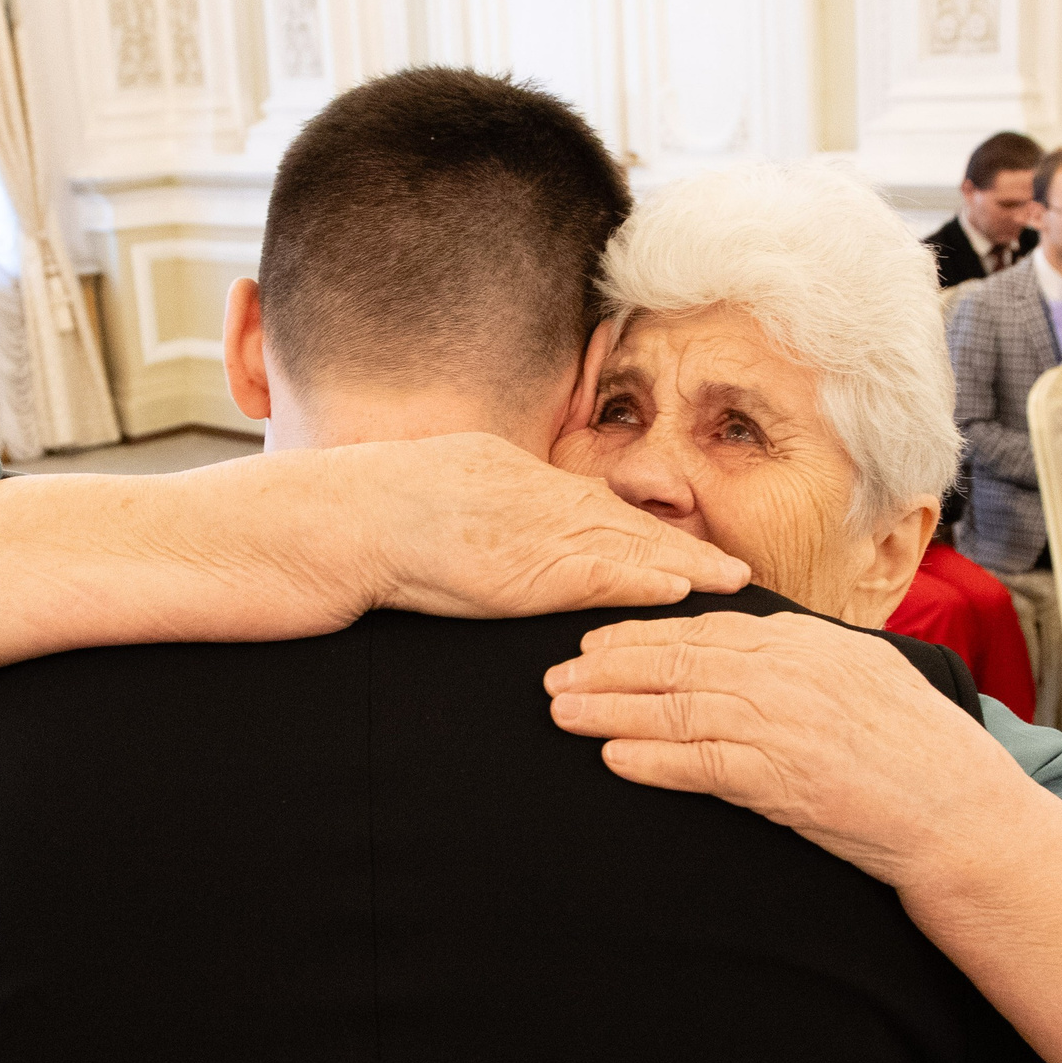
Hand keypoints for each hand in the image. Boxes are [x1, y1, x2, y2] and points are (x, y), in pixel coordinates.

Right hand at [346, 433, 751, 616]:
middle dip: (678, 543)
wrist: (329, 522)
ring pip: (621, 545)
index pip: (585, 502)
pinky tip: (680, 591)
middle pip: (619, 518)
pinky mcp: (520, 565)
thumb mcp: (426, 503)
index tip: (677, 544)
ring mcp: (526, 525)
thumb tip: (486, 539)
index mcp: (503, 472)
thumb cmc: (356, 520)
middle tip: (732, 567)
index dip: (637, 528)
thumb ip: (470, 517)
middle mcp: (526, 489)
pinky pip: (594, 573)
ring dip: (680, 565)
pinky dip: (640, 581)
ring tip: (730, 583)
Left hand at [544, 612, 1027, 887]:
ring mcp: (782, 723)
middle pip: (678, 660)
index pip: (709, 630)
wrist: (960, 812)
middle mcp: (789, 673)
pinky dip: (651, 759)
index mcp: (808, 643)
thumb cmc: (920, 754)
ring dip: (610, 710)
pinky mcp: (780, 779)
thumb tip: (755, 648)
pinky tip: (612, 757)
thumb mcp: (865, 679)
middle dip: (609, 665)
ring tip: (563, 711)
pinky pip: (699, 763)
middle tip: (556, 672)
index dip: (645, 634)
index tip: (600, 640)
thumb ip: (807, 660)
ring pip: (676, 706)